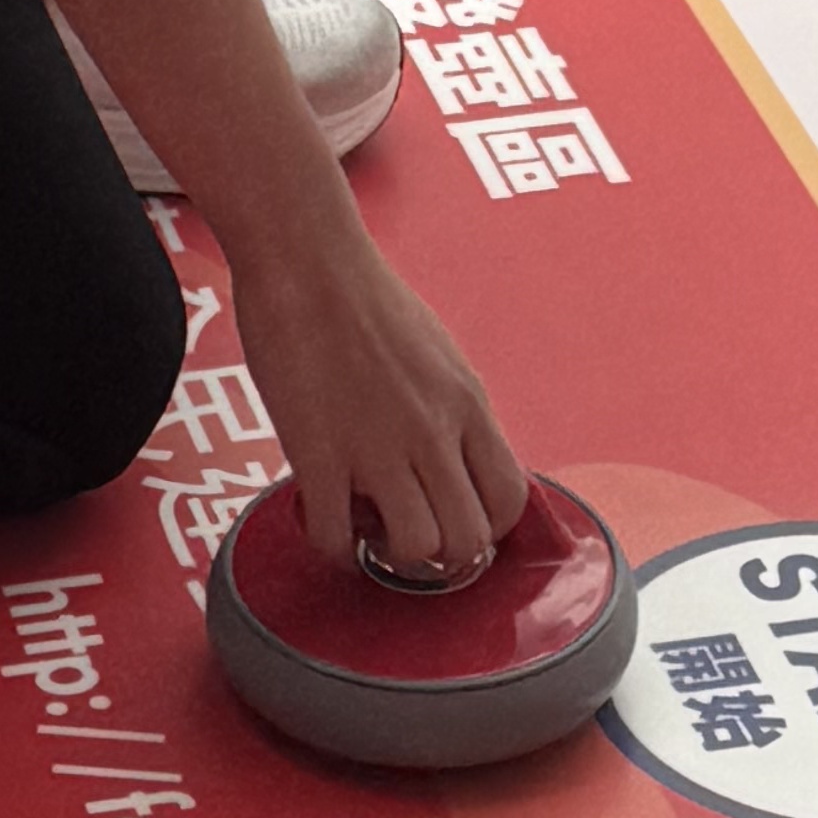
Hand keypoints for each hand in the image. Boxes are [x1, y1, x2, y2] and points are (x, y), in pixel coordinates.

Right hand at [231, 218, 527, 583]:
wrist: (307, 259)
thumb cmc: (363, 295)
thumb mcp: (435, 354)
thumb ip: (449, 410)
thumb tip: (450, 459)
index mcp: (466, 403)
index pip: (509, 498)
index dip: (485, 527)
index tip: (454, 525)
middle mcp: (432, 430)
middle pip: (469, 538)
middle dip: (443, 558)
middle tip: (410, 540)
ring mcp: (378, 446)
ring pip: (416, 549)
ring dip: (391, 556)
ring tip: (368, 531)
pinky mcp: (320, 453)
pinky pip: (336, 536)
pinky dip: (333, 548)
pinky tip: (326, 524)